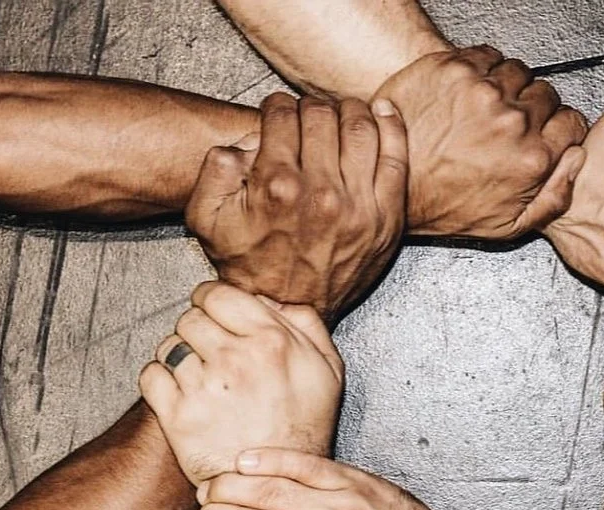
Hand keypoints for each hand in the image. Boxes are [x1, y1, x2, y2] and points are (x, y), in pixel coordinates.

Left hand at [140, 282, 342, 483]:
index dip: (211, 300)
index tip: (212, 312)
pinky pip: (151, 375)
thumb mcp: (328, 371)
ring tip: (198, 376)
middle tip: (210, 351)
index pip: (219, 294)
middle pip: (190, 318)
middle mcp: (236, 358)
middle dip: (197, 330)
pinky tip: (180, 393)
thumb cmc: (305, 429)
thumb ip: (306, 324)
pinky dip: (159, 380)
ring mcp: (204, 387)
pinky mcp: (177, 415)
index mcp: (273, 340)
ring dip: (178, 356)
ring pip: (169, 346)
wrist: (277, 485)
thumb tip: (271, 299)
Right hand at [186, 92, 407, 323]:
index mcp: (276, 184)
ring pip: (360, 128)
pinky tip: (382, 112)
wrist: (287, 310)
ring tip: (340, 115)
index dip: (277, 106)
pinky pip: (396, 158)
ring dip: (348, 111)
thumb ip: (213, 170)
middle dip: (310, 107)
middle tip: (308, 116)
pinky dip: (391, 126)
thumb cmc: (248, 266)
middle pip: (322, 115)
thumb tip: (242, 142)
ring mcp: (358, 205)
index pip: (282, 113)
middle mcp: (320, 191)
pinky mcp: (386, 218)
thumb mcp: (207, 219)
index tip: (279, 112)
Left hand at [375, 45, 586, 238]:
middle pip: (547, 95)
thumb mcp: (508, 226)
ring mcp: (482, 92)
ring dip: (509, 87)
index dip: (559, 128)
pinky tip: (470, 93)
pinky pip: (488, 56)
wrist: (392, 185)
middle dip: (534, 109)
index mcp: (531, 159)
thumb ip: (555, 196)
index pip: (572, 122)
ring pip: (519, 72)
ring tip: (488, 109)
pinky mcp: (454, 69)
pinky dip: (484, 69)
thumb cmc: (444, 208)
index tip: (546, 131)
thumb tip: (578, 158)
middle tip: (509, 125)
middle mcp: (512, 122)